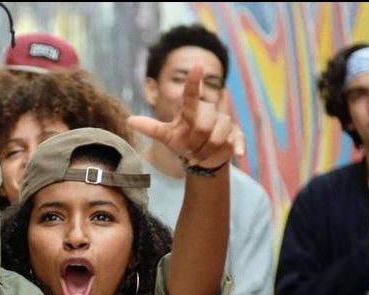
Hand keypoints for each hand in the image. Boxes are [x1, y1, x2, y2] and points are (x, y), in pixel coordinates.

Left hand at [128, 65, 243, 169]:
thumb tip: (129, 120)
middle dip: (196, 142)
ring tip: (199, 154)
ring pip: (218, 136)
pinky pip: (237, 140)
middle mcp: (209, 112)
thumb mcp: (166, 135)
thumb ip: (151, 127)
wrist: (201, 156)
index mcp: (191, 110)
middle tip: (190, 150)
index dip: (193, 81)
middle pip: (204, 125)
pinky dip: (237, 147)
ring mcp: (224, 123)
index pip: (191, 94)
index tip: (196, 65)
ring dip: (206, 151)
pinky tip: (238, 154)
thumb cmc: (182, 140)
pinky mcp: (235, 135)